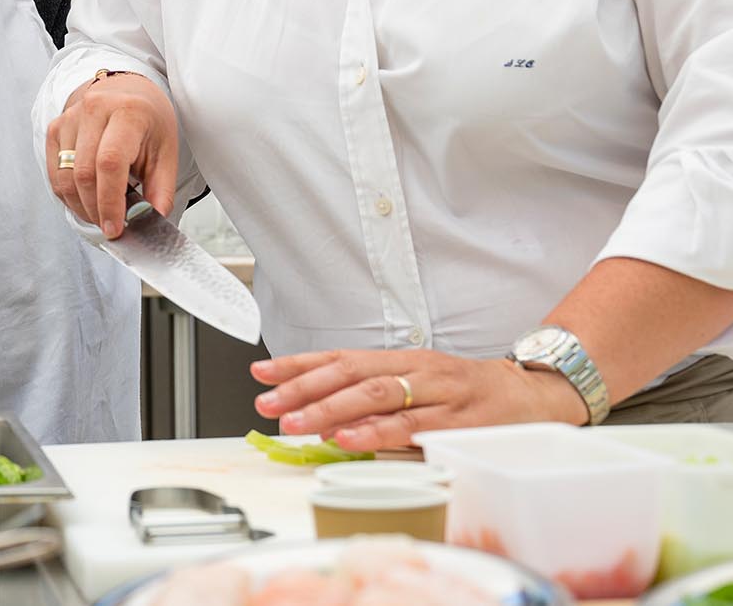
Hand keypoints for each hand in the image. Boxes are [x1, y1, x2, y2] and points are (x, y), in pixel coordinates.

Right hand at [45, 72, 177, 238]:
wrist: (126, 90)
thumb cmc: (147, 120)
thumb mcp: (166, 151)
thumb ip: (161, 189)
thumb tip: (153, 221)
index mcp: (127, 112)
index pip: (109, 162)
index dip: (110, 201)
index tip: (116, 228)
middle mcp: (94, 109)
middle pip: (84, 173)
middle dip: (95, 209)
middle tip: (111, 227)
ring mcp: (70, 117)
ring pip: (65, 177)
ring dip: (81, 206)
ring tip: (100, 215)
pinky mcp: (55, 128)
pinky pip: (55, 173)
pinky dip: (69, 195)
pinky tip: (86, 201)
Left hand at [251, 347, 590, 450]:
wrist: (533, 395)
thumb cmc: (467, 392)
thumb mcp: (418, 383)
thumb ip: (376, 396)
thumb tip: (320, 414)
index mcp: (401, 358)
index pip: (340, 357)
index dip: (298, 364)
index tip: (261, 373)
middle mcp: (415, 369)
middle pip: (350, 373)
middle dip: (304, 388)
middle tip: (269, 403)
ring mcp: (438, 394)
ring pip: (376, 396)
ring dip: (331, 410)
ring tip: (297, 422)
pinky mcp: (460, 421)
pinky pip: (413, 426)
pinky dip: (376, 432)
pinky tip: (349, 439)